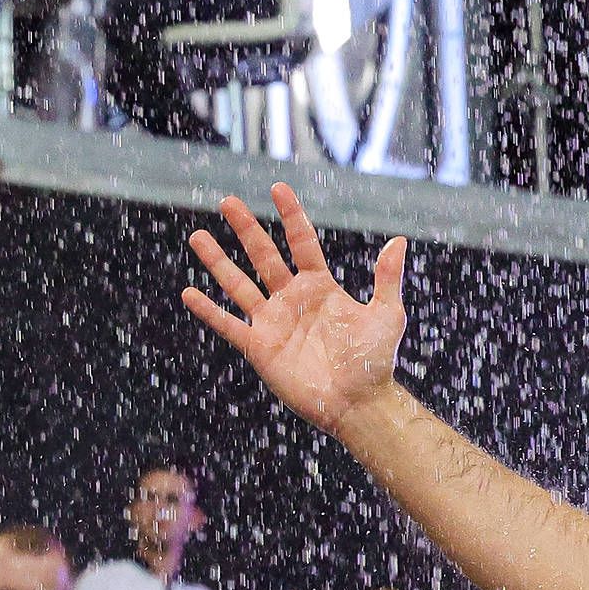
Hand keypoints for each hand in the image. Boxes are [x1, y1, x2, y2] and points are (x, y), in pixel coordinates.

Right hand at [182, 185, 409, 435]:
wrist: (358, 401)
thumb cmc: (374, 360)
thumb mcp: (386, 314)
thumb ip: (387, 278)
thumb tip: (399, 241)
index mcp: (321, 287)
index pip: (301, 243)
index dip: (290, 216)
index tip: (277, 188)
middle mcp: (292, 299)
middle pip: (264, 256)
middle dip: (246, 229)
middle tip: (228, 201)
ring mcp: (273, 321)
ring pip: (239, 284)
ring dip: (218, 261)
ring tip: (198, 236)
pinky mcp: (259, 346)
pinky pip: (228, 324)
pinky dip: (208, 310)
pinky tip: (189, 293)